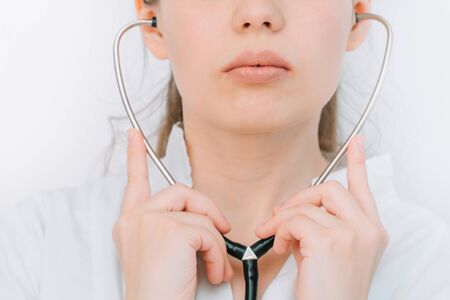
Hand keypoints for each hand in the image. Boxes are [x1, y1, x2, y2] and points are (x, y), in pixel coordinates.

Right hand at [112, 128, 233, 299]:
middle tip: (222, 229)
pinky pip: (207, 231)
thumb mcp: (165, 255)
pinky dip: (217, 254)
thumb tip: (207, 219)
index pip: (134, 182)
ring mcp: (148, 221)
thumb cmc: (164, 293)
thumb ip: (175, 228)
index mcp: (130, 223)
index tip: (134, 135)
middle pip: (180, 191)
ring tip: (214, 266)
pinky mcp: (168, 230)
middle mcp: (134, 219)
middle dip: (207, 209)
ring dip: (214, 242)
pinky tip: (212, 272)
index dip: (135, 156)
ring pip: (198, 214)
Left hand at [255, 134, 388, 299]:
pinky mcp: (329, 241)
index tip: (356, 141)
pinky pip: (295, 221)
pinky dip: (280, 231)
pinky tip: (281, 248)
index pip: (364, 188)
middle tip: (281, 214)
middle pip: (330, 188)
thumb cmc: (328, 289)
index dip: (358, 162)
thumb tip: (294, 209)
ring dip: (283, 221)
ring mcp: (351, 233)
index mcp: (371, 231)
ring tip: (278, 239)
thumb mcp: (330, 252)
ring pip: (308, 206)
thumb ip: (322, 225)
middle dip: (300, 198)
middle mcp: (367, 229)